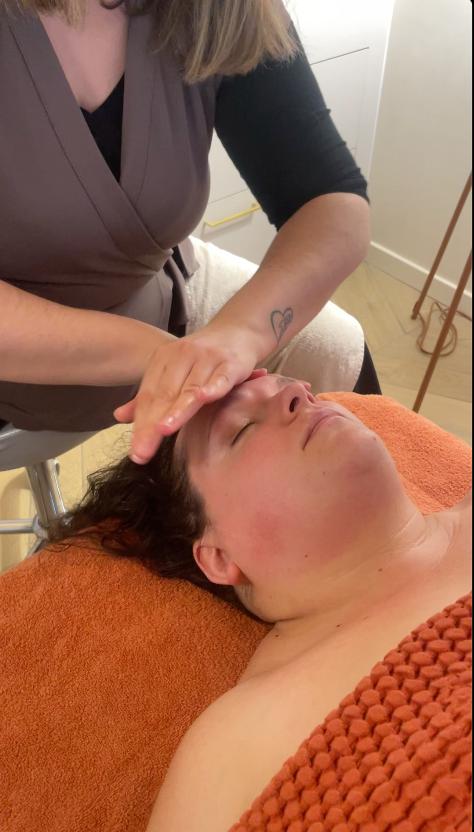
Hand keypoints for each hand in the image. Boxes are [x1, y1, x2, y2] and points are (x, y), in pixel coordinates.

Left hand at [114, 325, 265, 463]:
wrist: (238, 330)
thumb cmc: (204, 357)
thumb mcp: (173, 372)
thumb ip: (150, 396)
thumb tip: (119, 416)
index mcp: (163, 358)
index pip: (149, 396)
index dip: (141, 424)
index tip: (135, 452)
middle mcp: (182, 356)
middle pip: (164, 395)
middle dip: (152, 426)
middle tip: (142, 452)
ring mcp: (207, 358)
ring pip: (190, 389)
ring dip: (177, 411)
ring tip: (162, 431)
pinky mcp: (231, 363)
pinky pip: (220, 378)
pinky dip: (212, 388)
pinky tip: (203, 399)